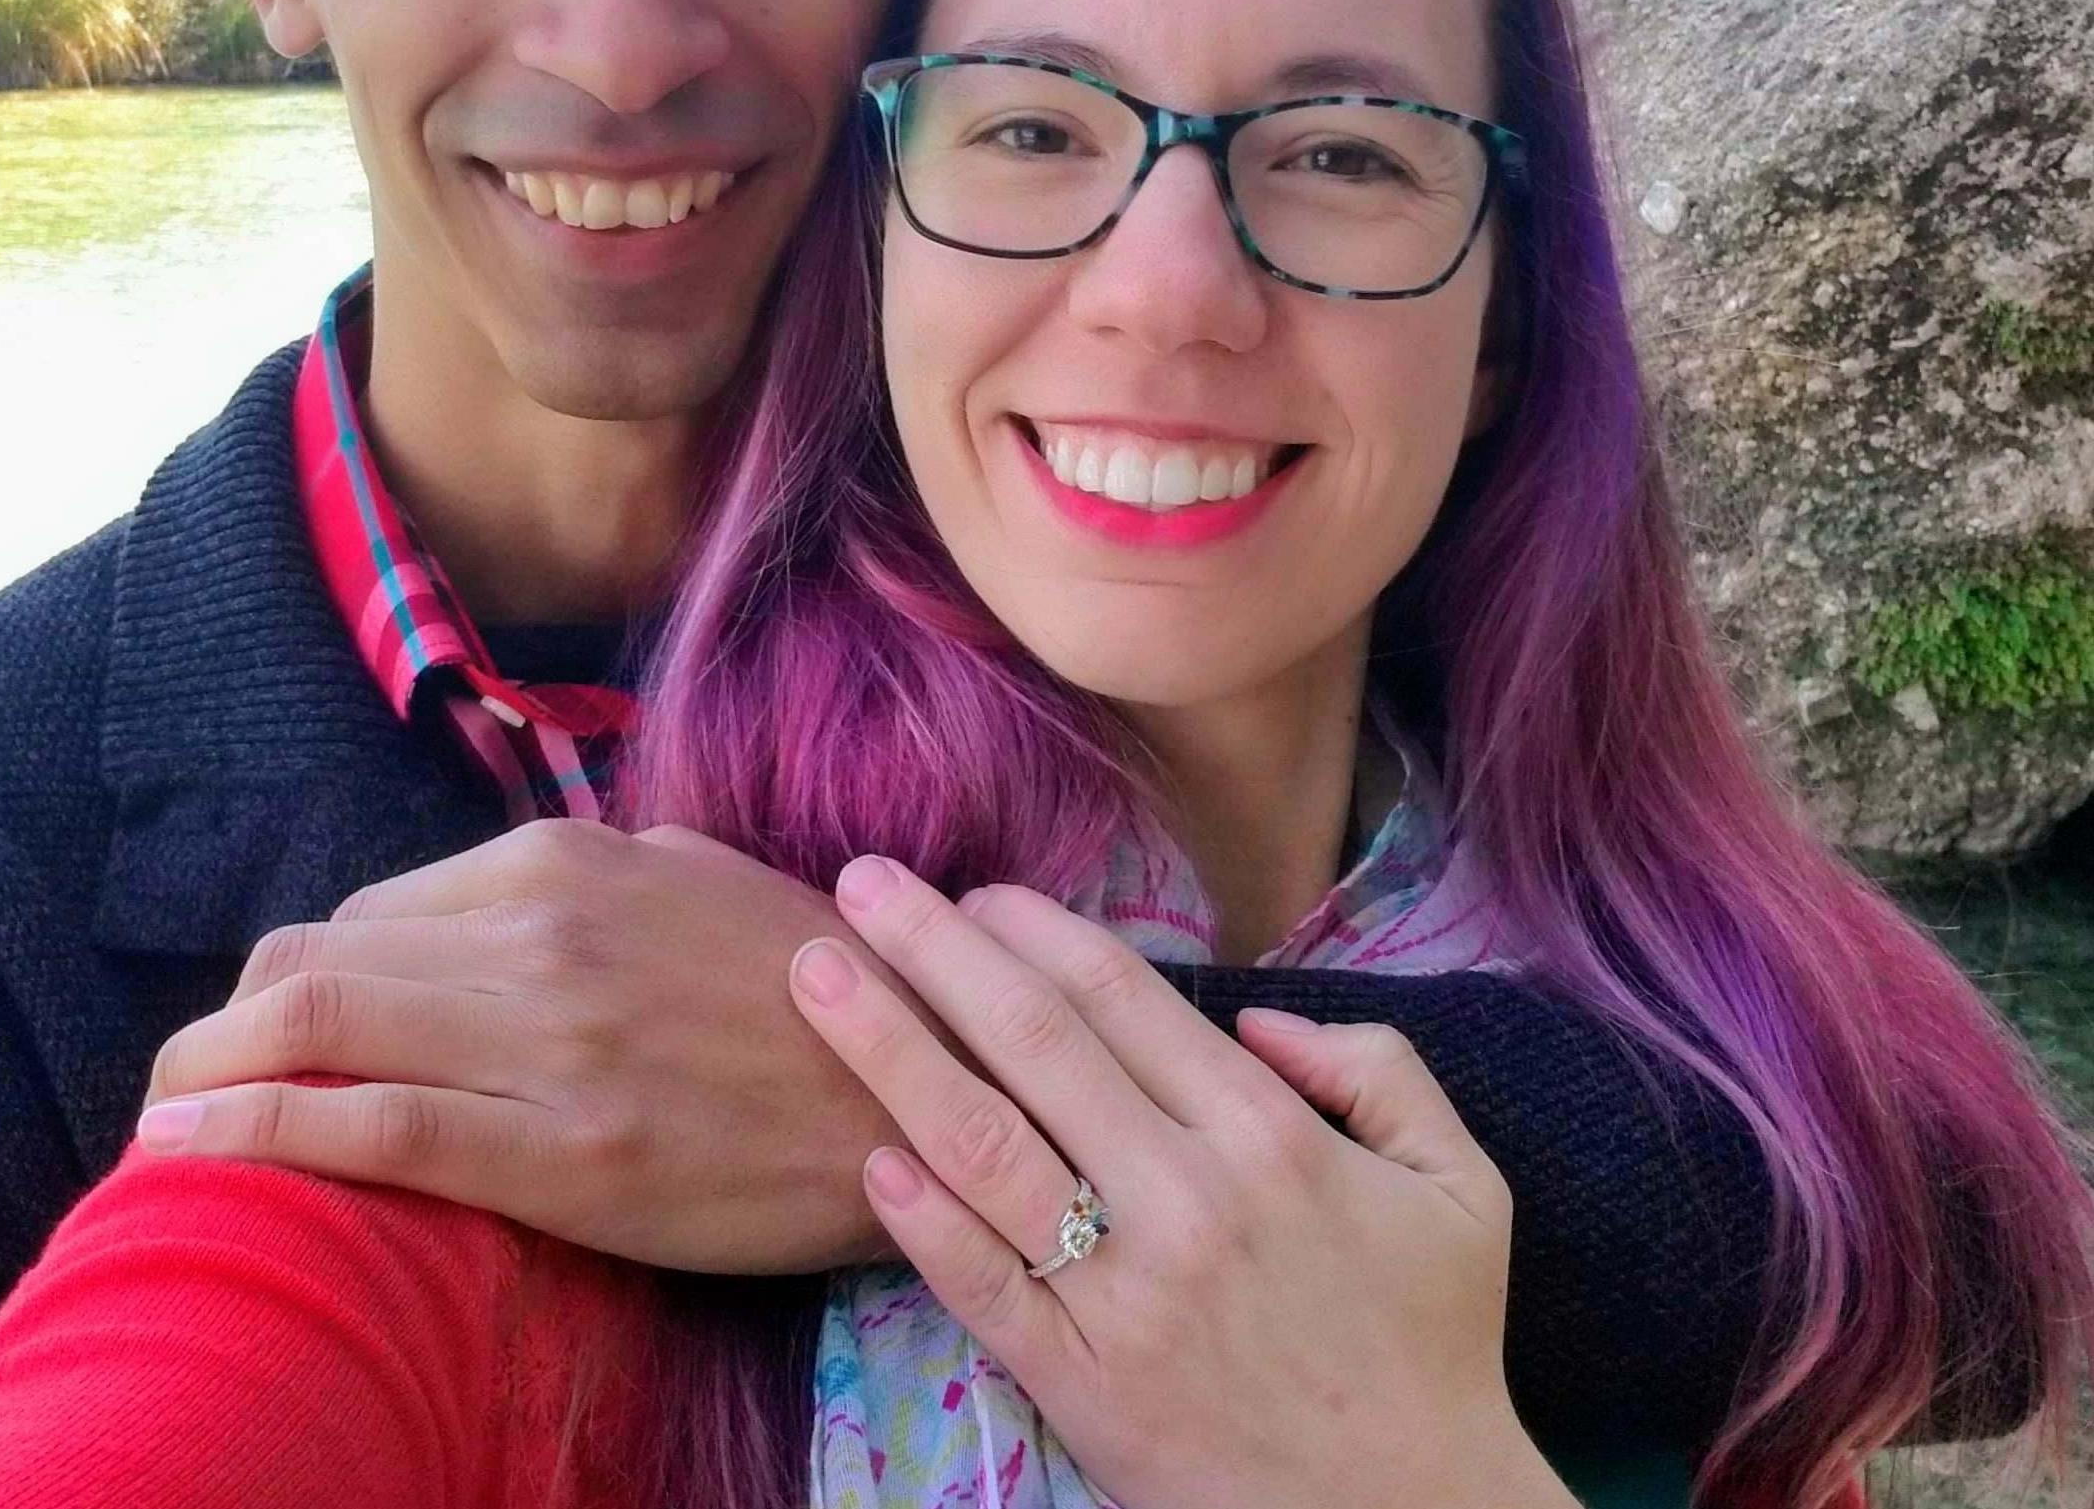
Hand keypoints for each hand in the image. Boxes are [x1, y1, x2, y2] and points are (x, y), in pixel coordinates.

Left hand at [137, 820, 900, 1272]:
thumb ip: (587, 869)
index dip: (293, 980)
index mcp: (560, 859)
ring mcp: (546, 1038)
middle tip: (190, 1086)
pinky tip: (188, 1151)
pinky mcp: (562, 1149)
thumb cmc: (806, 982)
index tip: (269, 1037)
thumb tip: (496, 892)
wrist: (918, 1082)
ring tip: (160, 1124)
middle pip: (310, 962)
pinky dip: (259, 1132)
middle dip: (220, 1029)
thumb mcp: (693, 877)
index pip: (364, 912)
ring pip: (317, 1027)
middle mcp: (536, 930)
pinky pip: (374, 1128)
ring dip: (205, 1075)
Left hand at [791, 857, 1577, 1508]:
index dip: (1033, 927)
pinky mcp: (1088, 1389)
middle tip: (859, 884)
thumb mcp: (1459, 1182)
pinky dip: (922, 1223)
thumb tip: (1257, 1015)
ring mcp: (1130, 1297)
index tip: (972, 890)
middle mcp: (1188, 1197)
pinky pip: (987, 1291)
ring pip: (986, 1147)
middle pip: (1034, 1042)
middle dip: (934, 947)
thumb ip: (1377, 1069)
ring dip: (890, 1048)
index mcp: (1268, 1134)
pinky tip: (864, 1156)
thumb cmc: (1434, 1343)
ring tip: (814, 977)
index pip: (1120, 993)